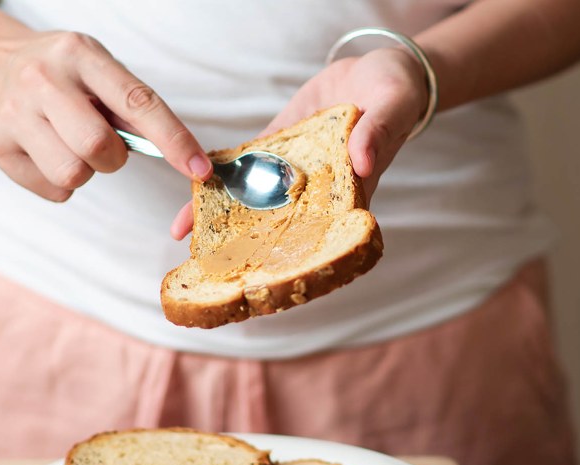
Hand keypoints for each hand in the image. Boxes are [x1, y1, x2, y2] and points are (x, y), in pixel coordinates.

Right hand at [0, 31, 212, 202]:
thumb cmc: (57, 70)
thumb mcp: (93, 65)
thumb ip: (128, 103)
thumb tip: (175, 151)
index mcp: (79, 54)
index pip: (137, 102)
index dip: (173, 140)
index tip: (199, 169)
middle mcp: (43, 80)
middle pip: (98, 147)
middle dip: (113, 159)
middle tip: (104, 147)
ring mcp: (14, 114)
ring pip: (74, 175)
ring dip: (86, 172)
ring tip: (71, 147)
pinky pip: (53, 190)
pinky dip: (61, 182)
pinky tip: (48, 154)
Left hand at [170, 47, 426, 238]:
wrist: (378, 70)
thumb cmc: (397, 94)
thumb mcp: (394, 107)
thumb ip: (378, 133)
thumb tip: (362, 163)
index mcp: (349, 193)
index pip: (318, 235)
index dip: (289, 258)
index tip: (259, 279)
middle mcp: (317, 189)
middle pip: (276, 225)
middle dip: (240, 244)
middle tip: (203, 261)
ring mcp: (293, 169)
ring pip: (253, 197)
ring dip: (220, 213)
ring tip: (182, 230)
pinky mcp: (279, 145)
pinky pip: (247, 163)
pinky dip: (222, 173)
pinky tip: (194, 185)